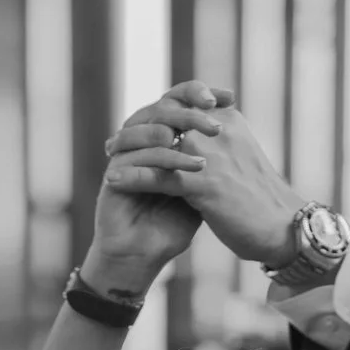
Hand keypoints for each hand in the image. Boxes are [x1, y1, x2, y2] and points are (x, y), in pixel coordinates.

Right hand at [87, 85, 227, 293]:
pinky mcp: (114, 176)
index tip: (230, 96)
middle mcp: (139, 143)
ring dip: (180, 127)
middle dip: (191, 106)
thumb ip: (207, 159)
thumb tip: (235, 125)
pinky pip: (137, 157)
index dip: (200, 93)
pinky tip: (194, 167)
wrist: (144, 255)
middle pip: (162, 106)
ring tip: (210, 134)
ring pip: (149, 127)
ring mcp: (125, 157)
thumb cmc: (173, 225)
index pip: (177, 102)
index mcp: (159, 139)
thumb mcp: (198, 188)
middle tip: (216, 110)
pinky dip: (167, 159)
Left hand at [106, 83, 309, 268]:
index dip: (155, 112)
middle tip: (114, 140)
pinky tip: (113, 181)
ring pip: (158, 144)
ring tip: (109, 155)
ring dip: (128, 149)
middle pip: (165, 118)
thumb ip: (218, 141)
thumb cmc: (260, 197)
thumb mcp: (240, 156)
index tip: (135, 124)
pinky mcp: (205, 184)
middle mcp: (218, 131)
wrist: (283, 226)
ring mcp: (211, 156)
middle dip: (137, 128)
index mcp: (228, 121)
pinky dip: (133, 177)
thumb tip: (192, 136)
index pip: (182, 103)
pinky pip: (159, 176)